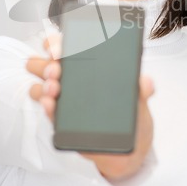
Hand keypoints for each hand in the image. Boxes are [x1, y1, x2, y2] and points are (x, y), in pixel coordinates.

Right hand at [26, 33, 154, 180]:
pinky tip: (51, 105)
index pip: (64, 46)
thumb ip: (142, 87)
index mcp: (87, 65)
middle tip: (57, 69)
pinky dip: (46, 107)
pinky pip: (47, 110)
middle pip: (45, 64)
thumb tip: (146, 81)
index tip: (58, 48)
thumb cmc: (131, 111)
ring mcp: (63, 99)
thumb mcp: (139, 97)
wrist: (131, 143)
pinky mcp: (62, 119)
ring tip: (55, 88)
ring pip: (40, 86)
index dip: (56, 43)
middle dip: (47, 64)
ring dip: (45, 85)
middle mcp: (70, 79)